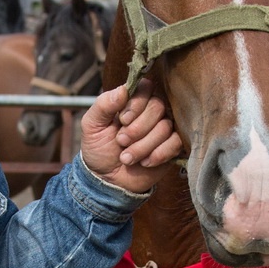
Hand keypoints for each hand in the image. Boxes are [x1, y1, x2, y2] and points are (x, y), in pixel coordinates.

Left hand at [79, 79, 181, 193]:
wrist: (107, 179)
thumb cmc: (99, 148)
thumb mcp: (92, 125)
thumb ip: (104, 105)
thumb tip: (123, 90)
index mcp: (133, 100)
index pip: (145, 87)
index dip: (136, 104)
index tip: (122, 120)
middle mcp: (151, 111)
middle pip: (158, 106)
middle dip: (137, 128)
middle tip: (121, 141)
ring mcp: (164, 128)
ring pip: (165, 127)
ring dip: (143, 146)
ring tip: (126, 157)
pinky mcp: (173, 146)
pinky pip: (176, 143)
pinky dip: (158, 154)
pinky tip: (145, 162)